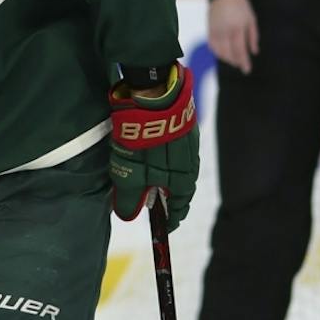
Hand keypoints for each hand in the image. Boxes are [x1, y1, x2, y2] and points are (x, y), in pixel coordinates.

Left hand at [107, 65, 198, 229]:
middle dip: (167, 196)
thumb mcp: (128, 174)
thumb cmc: (141, 139)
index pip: (179, 207)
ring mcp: (189, 142)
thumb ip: (128, 198)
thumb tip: (128, 215)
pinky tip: (153, 152)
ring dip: (166, 175)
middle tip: (152, 200)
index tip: (163, 225)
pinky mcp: (184, 125)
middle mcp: (191, 163)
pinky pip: (176, 150)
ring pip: (179, 167)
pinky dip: (166, 157)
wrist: (153, 93)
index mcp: (183, 180)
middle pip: (180, 187)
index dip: (170, 219)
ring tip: (149, 176)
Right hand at [207, 0, 259, 73]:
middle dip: (236, 62)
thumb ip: (253, 36)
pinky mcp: (209, 30)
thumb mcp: (251, 19)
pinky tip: (224, 54)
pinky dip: (218, 53)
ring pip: (219, 52)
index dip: (243, 62)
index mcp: (237, 28)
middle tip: (242, 65)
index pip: (240, 50)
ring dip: (227, 59)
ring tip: (234, 60)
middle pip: (229, 53)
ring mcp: (215, 31)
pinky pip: (212, 46)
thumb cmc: (241, 5)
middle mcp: (225, 32)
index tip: (247, 70)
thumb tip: (254, 52)